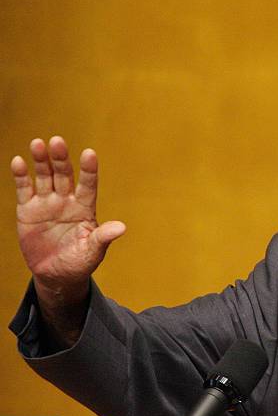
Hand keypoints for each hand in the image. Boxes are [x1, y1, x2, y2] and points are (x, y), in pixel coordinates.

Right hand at [11, 136, 125, 308]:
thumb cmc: (80, 262)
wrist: (56, 275)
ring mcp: (47, 203)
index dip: (89, 170)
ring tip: (38, 144)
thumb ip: (103, 237)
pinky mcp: (28, 210)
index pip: (89, 185)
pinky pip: (25, 189)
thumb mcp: (93, 251)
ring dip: (42, 161)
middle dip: (61, 158)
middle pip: (65, 175)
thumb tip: (121, 228)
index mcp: (86, 208)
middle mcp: (67, 200)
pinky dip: (21, 176)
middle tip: (57, 141)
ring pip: (45, 177)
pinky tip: (18, 161)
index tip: (89, 153)